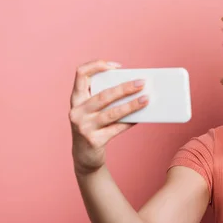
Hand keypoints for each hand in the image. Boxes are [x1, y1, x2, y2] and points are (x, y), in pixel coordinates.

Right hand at [69, 59, 148, 175]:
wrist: (84, 157)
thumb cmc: (92, 126)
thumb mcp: (92, 110)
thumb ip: (105, 98)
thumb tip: (133, 87)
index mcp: (76, 99)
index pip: (81, 74)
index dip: (97, 65)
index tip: (116, 66)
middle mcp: (77, 111)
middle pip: (103, 95)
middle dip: (124, 88)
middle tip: (142, 83)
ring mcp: (84, 127)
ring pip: (112, 113)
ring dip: (131, 105)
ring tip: (146, 99)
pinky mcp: (94, 140)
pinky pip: (116, 128)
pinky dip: (130, 121)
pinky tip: (141, 117)